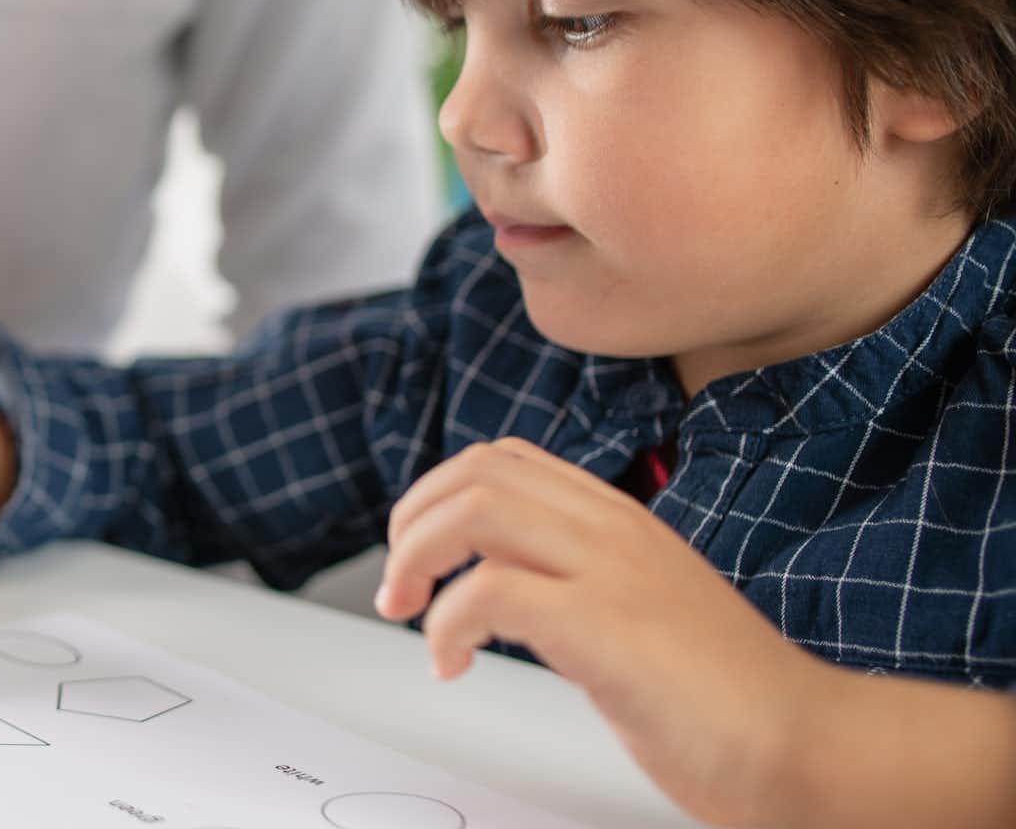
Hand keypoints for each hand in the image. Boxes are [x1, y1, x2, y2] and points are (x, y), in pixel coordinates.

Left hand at [376, 437, 827, 825]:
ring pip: (474, 509)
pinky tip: (453, 665)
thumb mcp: (636, 611)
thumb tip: (497, 587)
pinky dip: (446, 626)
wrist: (807, 745)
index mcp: (620, 520)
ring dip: (417, 560)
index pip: (503, 460)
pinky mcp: (605, 624)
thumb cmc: (725, 697)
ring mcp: (612, 571)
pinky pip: (489, 591)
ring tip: (412, 615)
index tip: (420, 557)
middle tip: (398, 588)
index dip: (437, 498)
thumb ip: (574, 584)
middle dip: (411, 524)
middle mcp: (613, 529)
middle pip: (474, 472)